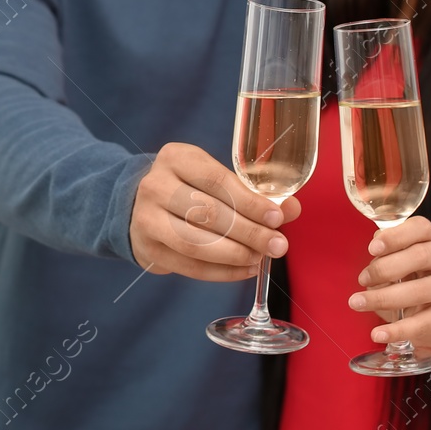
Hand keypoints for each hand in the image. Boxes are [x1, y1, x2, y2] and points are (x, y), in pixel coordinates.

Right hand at [128, 142, 299, 281]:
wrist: (138, 205)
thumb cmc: (189, 188)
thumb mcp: (215, 178)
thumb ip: (253, 192)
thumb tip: (292, 209)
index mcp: (176, 158)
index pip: (216, 181)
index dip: (250, 201)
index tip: (277, 217)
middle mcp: (155, 185)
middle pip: (207, 213)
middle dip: (249, 232)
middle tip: (278, 245)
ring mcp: (146, 218)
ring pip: (195, 243)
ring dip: (235, 254)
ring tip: (261, 259)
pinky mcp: (147, 249)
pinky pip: (189, 266)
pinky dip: (221, 272)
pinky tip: (245, 270)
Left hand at [347, 216, 430, 350]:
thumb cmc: (408, 272)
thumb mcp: (397, 255)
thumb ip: (386, 250)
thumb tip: (375, 252)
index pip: (420, 228)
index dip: (395, 236)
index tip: (372, 248)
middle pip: (420, 257)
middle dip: (386, 268)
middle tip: (361, 278)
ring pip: (420, 291)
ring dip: (384, 298)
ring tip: (358, 303)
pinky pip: (422, 323)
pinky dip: (397, 330)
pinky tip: (378, 334)